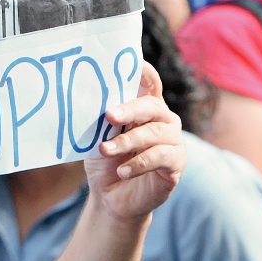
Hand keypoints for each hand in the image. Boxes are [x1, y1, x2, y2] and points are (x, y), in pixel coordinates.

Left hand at [84, 63, 184, 221]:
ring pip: (154, 133)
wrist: (111, 197)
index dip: (144, 72)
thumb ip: (101, 121)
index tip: (135, 63)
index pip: (148, 83)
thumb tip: (85, 103)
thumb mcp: (99, 138)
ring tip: (105, 150)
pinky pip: (161, 158)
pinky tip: (122, 171)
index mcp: (144, 107)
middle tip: (109, 116)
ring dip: (127, 141)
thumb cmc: (105, 162)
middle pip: (152, 106)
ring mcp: (173, 141)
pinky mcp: (176, 164)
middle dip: (130, 109)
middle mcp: (162, 120)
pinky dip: (139, 163)